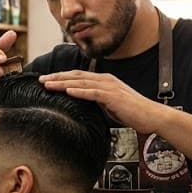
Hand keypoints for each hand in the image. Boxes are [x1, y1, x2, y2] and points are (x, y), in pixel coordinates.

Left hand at [39, 70, 168, 133]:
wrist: (152, 116)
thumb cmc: (132, 113)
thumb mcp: (109, 106)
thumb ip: (96, 102)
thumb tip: (82, 104)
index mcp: (104, 81)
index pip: (78, 76)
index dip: (61, 77)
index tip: (46, 80)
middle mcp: (105, 80)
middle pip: (76, 76)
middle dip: (57, 77)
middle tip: (40, 80)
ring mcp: (109, 87)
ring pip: (81, 82)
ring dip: (63, 83)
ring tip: (48, 84)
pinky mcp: (113, 96)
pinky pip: (93, 93)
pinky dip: (80, 91)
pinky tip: (68, 91)